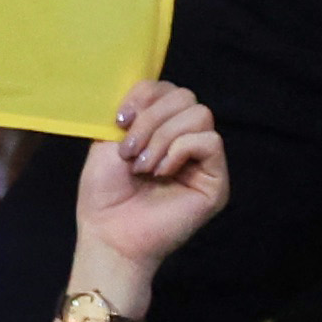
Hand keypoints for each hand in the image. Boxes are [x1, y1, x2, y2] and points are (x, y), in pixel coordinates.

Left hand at [71, 81, 226, 286]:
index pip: (168, 89)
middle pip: (185, 97)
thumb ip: (134, 111)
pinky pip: (210, 142)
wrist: (109, 233)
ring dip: (163, 137)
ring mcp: (203, 160)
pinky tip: (161, 171)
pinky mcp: (216, 181)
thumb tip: (147, 88)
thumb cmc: (104, 193)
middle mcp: (185, 140)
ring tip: (143, 166)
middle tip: (129, 152)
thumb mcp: (109, 140)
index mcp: (160, 128)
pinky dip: (181, 150)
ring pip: (200, 116)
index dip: (145, 95)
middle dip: (152, 119)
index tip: (119, 120)